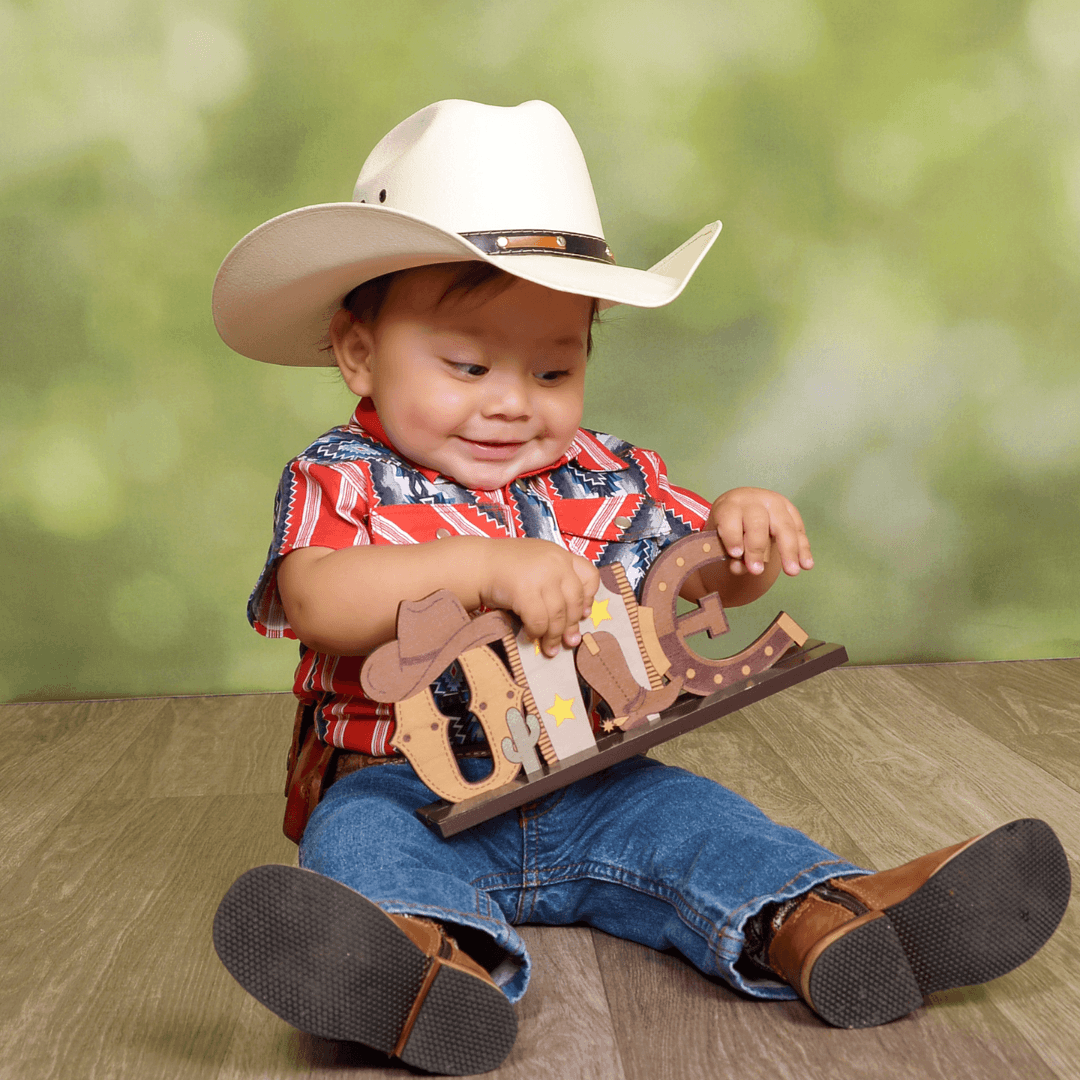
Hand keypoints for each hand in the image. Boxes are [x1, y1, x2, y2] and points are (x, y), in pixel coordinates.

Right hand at [480, 539, 600, 656]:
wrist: (476, 564)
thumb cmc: (505, 568)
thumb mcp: (536, 565)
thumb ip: (555, 582)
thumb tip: (572, 620)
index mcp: (560, 554)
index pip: (590, 575)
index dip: (589, 598)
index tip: (583, 614)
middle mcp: (556, 562)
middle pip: (574, 600)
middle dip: (571, 625)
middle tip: (569, 642)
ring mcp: (541, 575)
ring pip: (558, 614)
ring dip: (554, 635)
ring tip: (550, 648)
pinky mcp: (525, 590)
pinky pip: (538, 620)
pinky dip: (536, 632)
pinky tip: (530, 636)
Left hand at [708, 488, 812, 577]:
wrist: (744, 505)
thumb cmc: (730, 525)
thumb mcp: (723, 536)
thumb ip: (729, 554)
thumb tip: (739, 568)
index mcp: (731, 504)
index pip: (730, 518)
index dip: (732, 536)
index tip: (735, 554)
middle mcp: (754, 501)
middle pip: (757, 522)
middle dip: (757, 547)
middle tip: (756, 571)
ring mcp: (775, 504)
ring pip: (784, 526)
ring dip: (789, 550)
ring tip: (791, 571)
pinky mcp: (791, 511)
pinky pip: (799, 530)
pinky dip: (803, 549)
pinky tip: (806, 565)